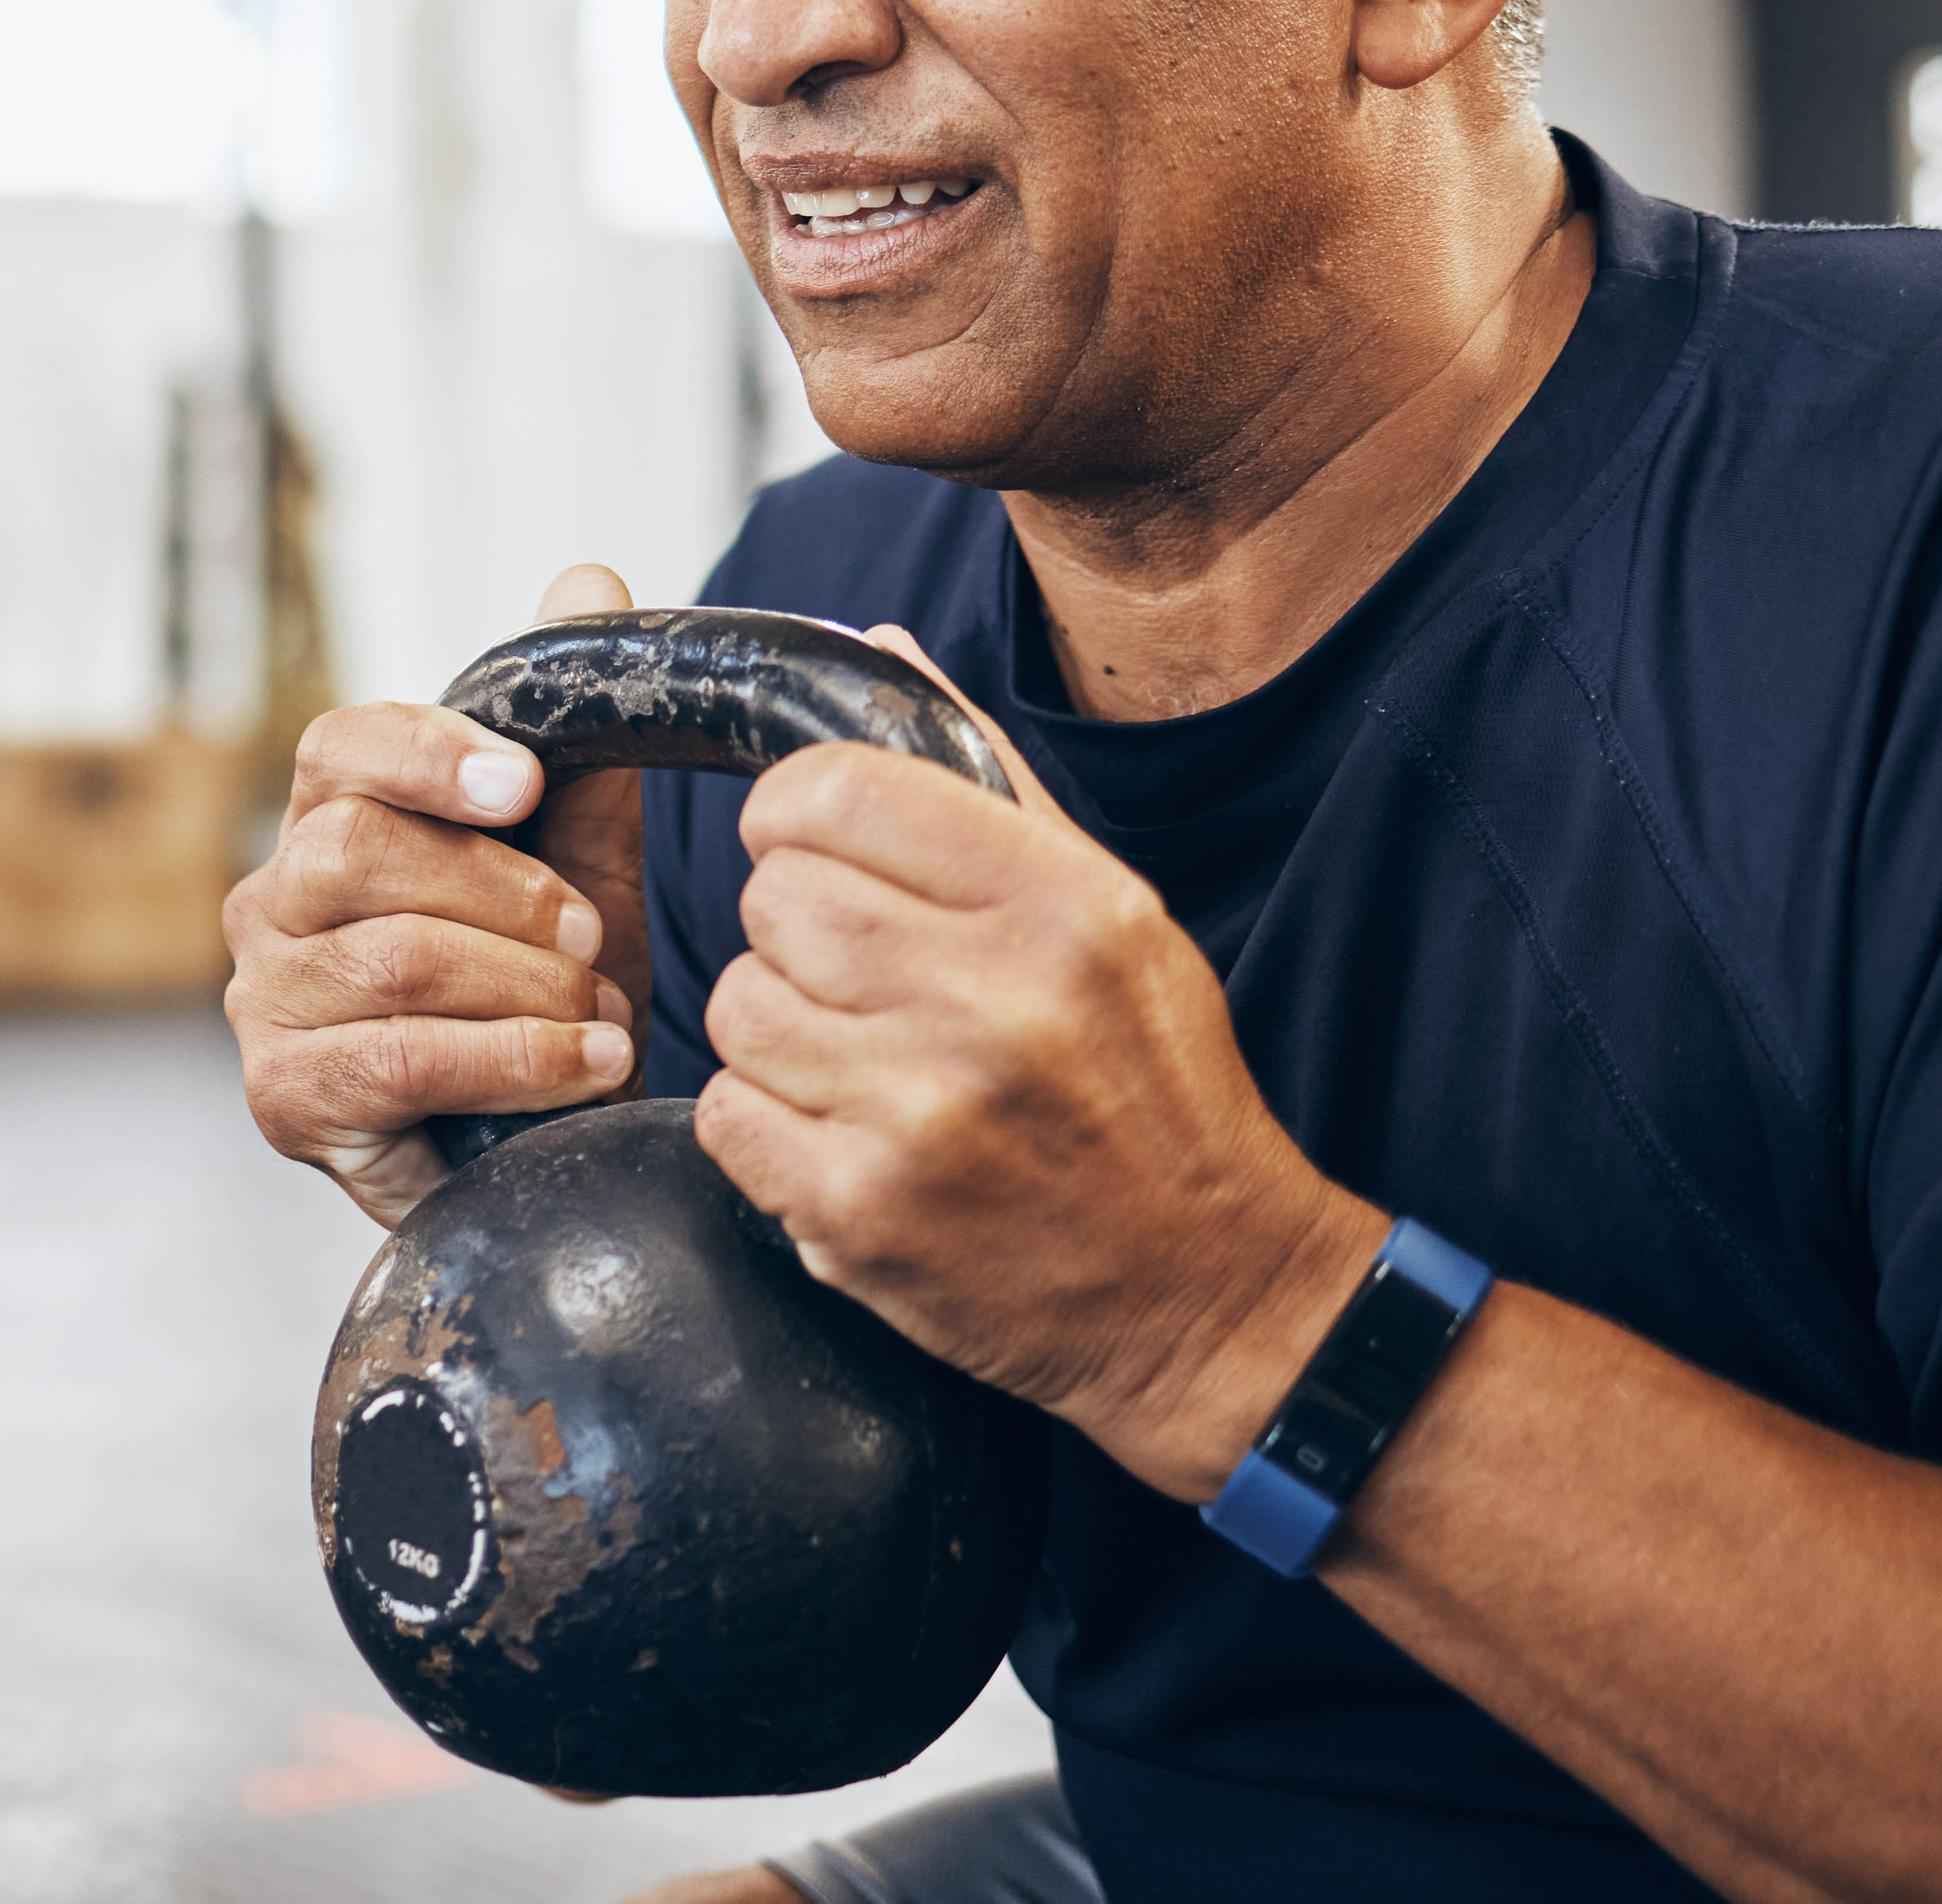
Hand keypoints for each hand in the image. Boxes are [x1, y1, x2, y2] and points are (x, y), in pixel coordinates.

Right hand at [228, 564, 654, 1226]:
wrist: (539, 1143)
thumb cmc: (539, 996)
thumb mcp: (577, 867)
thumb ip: (577, 746)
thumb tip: (589, 579)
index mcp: (327, 822)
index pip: (339, 748)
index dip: (427, 752)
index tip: (520, 781)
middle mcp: (272, 903)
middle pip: (361, 850)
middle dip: (504, 893)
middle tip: (591, 938)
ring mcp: (265, 1001)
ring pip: (393, 957)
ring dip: (525, 989)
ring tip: (605, 1018)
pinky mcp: (285, 1097)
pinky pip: (401, 1056)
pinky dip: (514, 1059)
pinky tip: (585, 1066)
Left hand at [692, 625, 1378, 1496]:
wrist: (1212, 1293)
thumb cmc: (1155, 1091)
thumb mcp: (1111, 912)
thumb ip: (986, 777)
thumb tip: (877, 648)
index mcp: (1062, 907)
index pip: (838, 792)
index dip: (795, 813)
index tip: (810, 845)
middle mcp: (994, 1002)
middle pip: (775, 899)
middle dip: (794, 929)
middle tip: (856, 975)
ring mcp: (923, 1114)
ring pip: (739, 1003)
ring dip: (777, 1030)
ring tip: (860, 1062)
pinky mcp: (863, 1214)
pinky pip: (729, 1115)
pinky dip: (765, 1125)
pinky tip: (842, 1135)